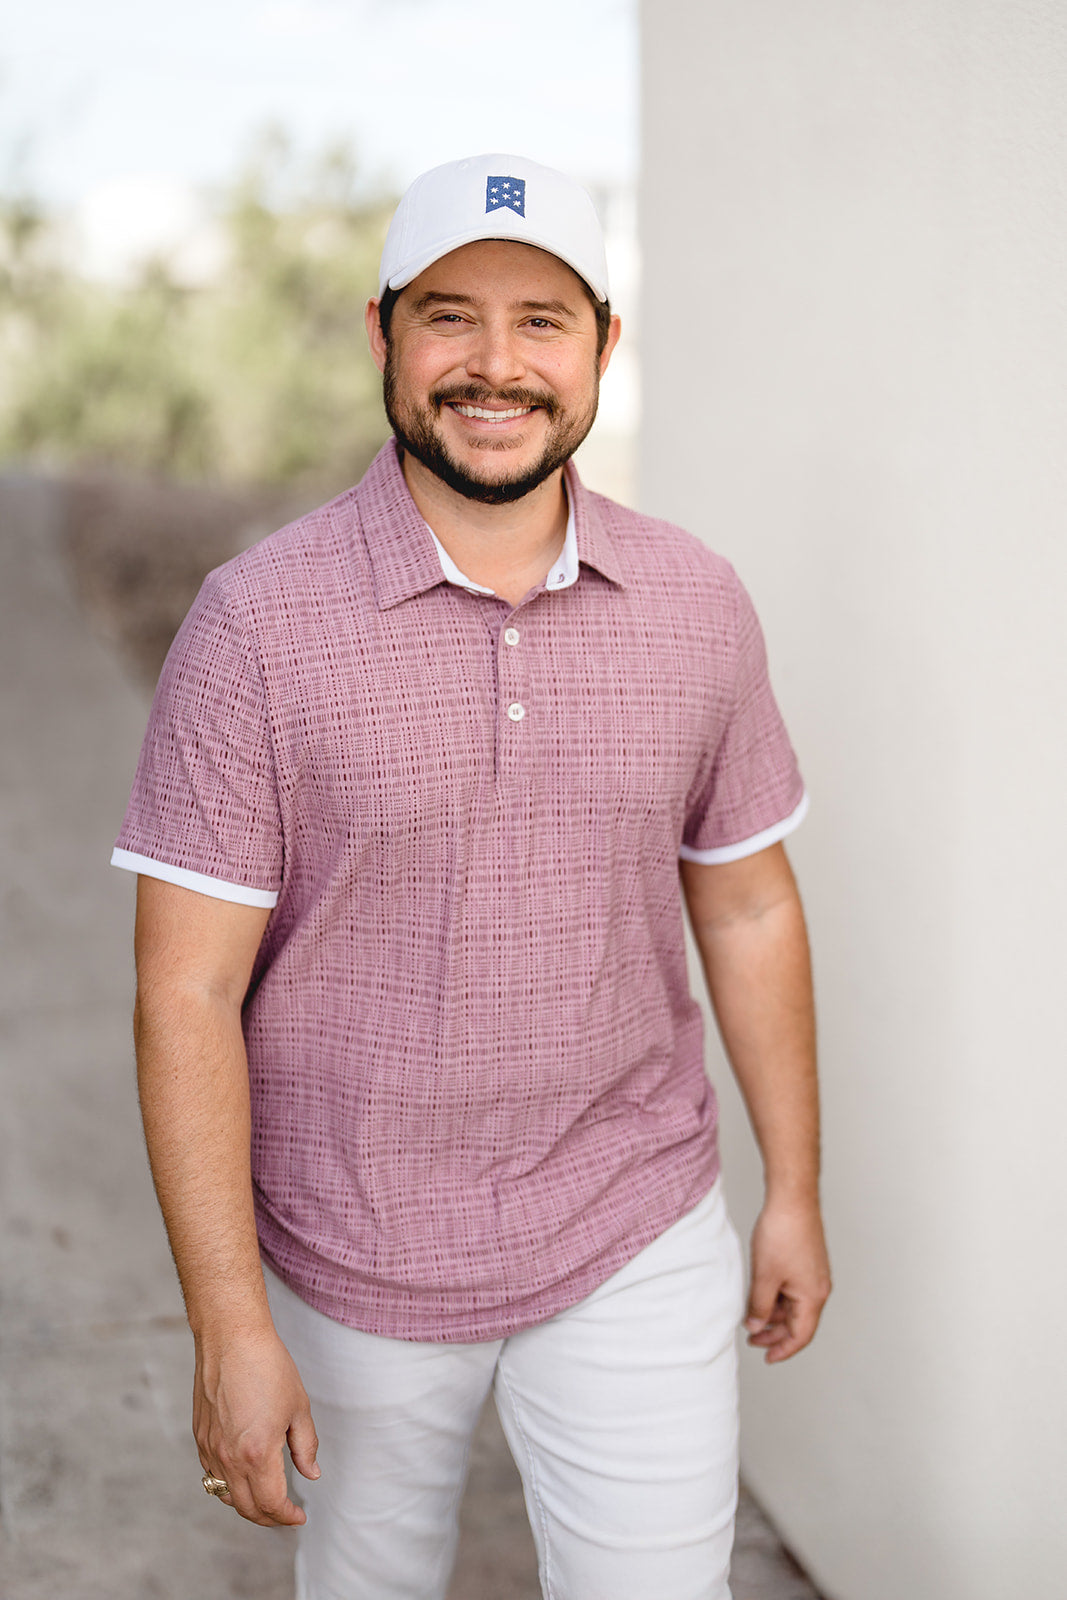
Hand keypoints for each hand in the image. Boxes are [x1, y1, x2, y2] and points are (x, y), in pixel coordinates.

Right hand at [193, 1326, 319, 1525]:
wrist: (231, 1338)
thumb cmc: (268, 1366)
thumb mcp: (298, 1407)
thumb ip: (305, 1446)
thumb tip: (310, 1474)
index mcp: (257, 1453)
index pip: (271, 1504)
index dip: (287, 1517)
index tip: (299, 1516)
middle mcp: (228, 1457)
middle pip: (246, 1508)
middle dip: (268, 1518)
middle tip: (285, 1514)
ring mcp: (210, 1448)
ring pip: (225, 1495)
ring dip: (247, 1504)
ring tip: (266, 1498)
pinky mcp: (199, 1436)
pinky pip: (211, 1475)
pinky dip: (227, 1486)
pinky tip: (243, 1475)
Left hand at [744, 1196, 830, 1363]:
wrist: (792, 1199)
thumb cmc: (783, 1233)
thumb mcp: (765, 1276)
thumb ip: (760, 1306)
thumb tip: (756, 1326)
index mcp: (813, 1297)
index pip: (801, 1335)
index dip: (783, 1349)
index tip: (767, 1357)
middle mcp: (818, 1288)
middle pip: (798, 1322)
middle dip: (775, 1333)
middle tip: (752, 1339)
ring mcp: (813, 1274)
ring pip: (794, 1305)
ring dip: (774, 1314)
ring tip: (751, 1315)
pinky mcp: (807, 1262)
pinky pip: (793, 1289)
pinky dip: (777, 1297)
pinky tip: (760, 1294)